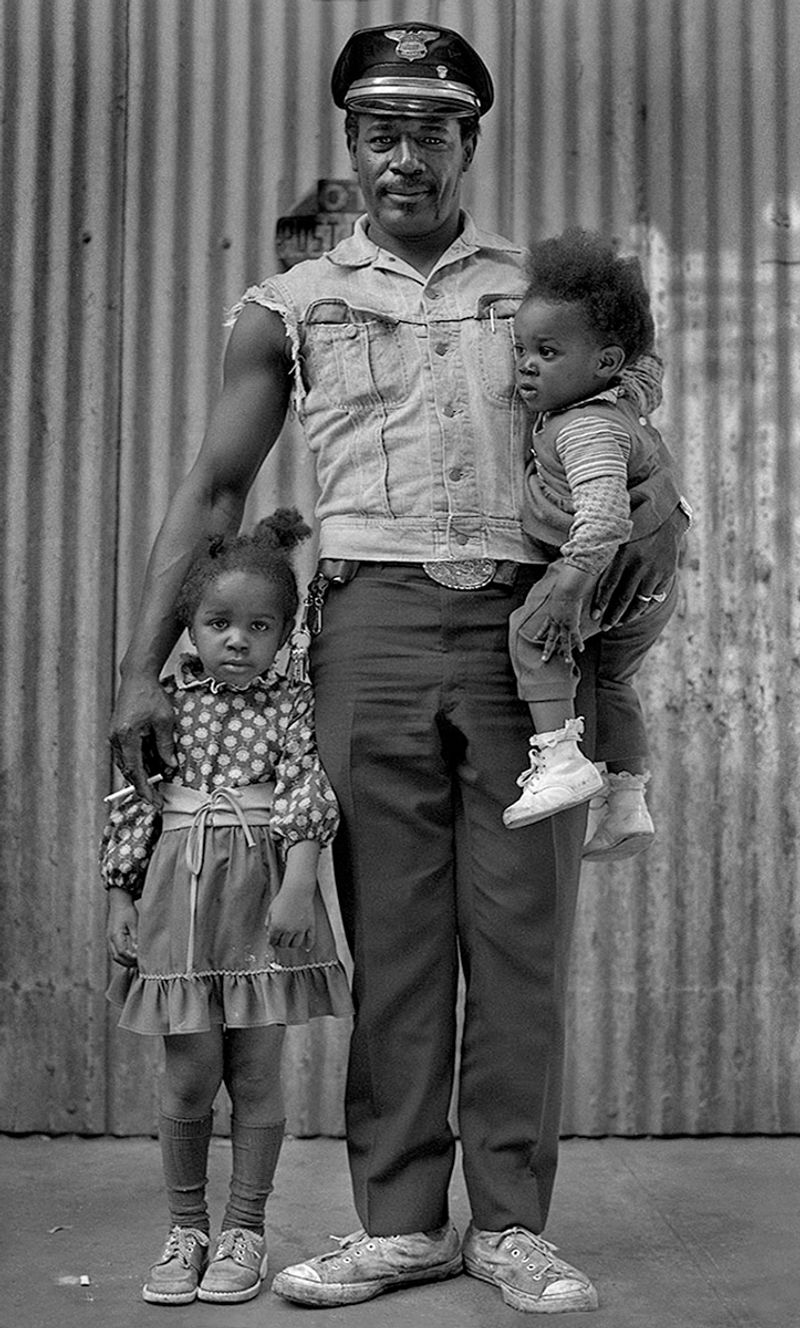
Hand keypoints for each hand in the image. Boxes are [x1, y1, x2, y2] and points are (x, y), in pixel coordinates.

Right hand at [106, 888, 138, 967]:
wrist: (119, 902)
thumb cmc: (127, 911)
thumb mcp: (134, 923)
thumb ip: (136, 938)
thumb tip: (139, 951)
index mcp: (115, 935)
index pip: (122, 953)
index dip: (131, 959)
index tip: (141, 960)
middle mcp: (110, 939)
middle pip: (117, 957)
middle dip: (128, 963)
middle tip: (140, 965)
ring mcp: (109, 939)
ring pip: (115, 956)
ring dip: (124, 961)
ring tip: (136, 962)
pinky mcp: (111, 938)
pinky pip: (115, 952)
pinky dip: (122, 957)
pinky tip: (131, 956)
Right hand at [109, 673, 175, 803]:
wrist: (137, 678)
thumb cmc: (152, 696)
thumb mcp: (164, 722)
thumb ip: (166, 746)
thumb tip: (170, 766)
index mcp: (126, 736)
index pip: (134, 770)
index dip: (144, 788)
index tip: (153, 801)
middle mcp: (116, 739)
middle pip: (128, 770)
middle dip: (143, 786)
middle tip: (158, 798)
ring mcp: (114, 737)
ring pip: (126, 764)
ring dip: (142, 774)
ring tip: (158, 783)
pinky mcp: (117, 734)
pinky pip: (127, 754)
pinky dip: (139, 762)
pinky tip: (152, 766)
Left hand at [265, 883, 315, 950]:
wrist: (297, 890)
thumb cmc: (283, 898)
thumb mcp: (270, 910)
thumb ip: (268, 922)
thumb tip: (268, 933)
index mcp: (276, 926)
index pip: (272, 941)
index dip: (272, 941)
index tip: (273, 940)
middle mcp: (288, 930)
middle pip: (283, 944)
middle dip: (281, 943)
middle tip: (281, 940)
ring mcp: (300, 929)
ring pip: (295, 944)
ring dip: (292, 944)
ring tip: (291, 941)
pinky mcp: (309, 925)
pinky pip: (310, 939)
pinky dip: (308, 945)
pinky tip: (307, 948)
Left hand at [535, 563, 594, 662]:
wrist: (566, 588)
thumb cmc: (562, 587)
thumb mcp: (556, 591)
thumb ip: (555, 592)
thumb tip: (556, 588)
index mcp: (551, 614)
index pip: (544, 626)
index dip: (540, 633)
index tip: (536, 639)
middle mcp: (556, 621)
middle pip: (551, 638)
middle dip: (547, 649)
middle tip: (544, 659)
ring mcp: (563, 624)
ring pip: (563, 641)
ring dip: (565, 651)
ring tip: (567, 661)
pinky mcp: (572, 624)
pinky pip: (576, 636)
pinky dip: (579, 643)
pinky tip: (581, 650)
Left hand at [591, 504, 687, 628]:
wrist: (666, 520)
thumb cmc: (634, 528)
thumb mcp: (618, 537)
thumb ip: (603, 553)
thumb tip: (576, 562)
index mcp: (624, 554)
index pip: (609, 585)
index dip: (601, 603)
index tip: (594, 616)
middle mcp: (640, 563)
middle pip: (623, 598)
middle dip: (612, 615)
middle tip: (604, 627)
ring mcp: (655, 570)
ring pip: (639, 601)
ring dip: (628, 616)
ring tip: (618, 623)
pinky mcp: (667, 574)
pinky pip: (654, 598)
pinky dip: (644, 608)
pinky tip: (635, 614)